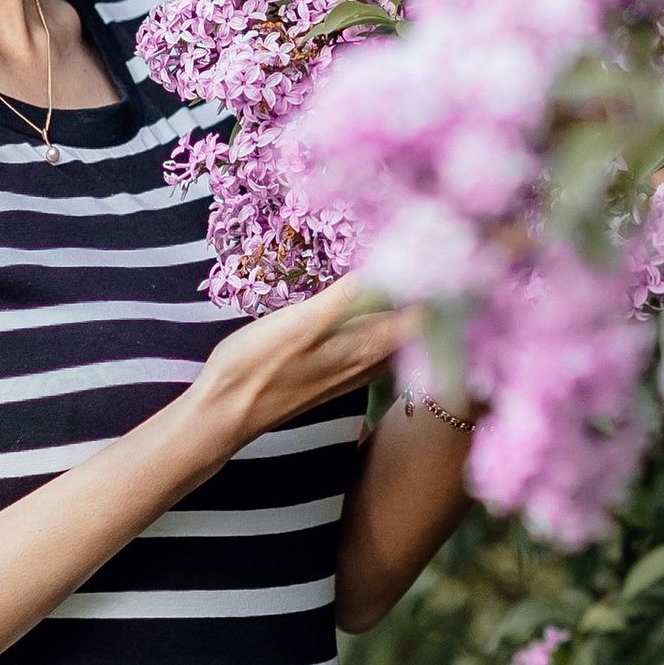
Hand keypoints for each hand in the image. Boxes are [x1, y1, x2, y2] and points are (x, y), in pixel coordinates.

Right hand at [187, 275, 417, 461]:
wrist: (226, 414)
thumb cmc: (256, 367)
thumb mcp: (299, 323)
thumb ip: (346, 298)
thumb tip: (389, 267)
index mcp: (367, 347)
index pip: (425, 315)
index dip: (436, 283)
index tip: (437, 250)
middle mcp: (370, 363)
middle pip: (416, 327)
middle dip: (425, 293)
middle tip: (428, 254)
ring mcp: (353, 373)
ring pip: (397, 339)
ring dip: (405, 310)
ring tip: (407, 275)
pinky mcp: (336, 376)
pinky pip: (376, 348)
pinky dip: (384, 325)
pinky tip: (371, 310)